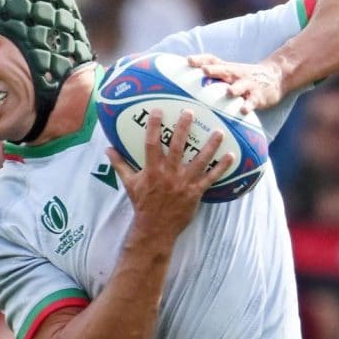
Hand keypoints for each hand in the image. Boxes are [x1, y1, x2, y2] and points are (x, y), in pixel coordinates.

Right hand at [110, 112, 213, 237]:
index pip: (151, 144)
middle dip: (183, 128)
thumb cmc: (143, 204)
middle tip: (190, 112)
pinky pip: (211, 178)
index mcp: (152, 170)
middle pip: (177, 147)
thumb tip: (108, 149)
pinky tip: (230, 156)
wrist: (155, 228)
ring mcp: (184, 183)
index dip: (154, 126)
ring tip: (219, 132)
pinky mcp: (195, 192)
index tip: (158, 110)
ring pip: (199, 161)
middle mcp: (169, 174)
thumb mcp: (130, 183)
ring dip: (210, 146)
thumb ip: (120, 165)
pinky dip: (221, 168)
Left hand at [182, 55, 282, 116]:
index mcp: (227, 69)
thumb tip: (184, 85)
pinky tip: (243, 110)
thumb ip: (212, 78)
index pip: (212, 60)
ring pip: (240, 85)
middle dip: (214, 70)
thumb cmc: (244, 78)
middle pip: (224, 70)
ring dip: (233, 88)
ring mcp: (248, 84)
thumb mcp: (229, 74)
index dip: (200, 59)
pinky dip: (248, 105)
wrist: (276, 76)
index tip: (188, 60)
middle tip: (203, 70)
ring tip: (227, 92)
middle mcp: (236, 74)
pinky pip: (253, 101)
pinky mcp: (258, 96)